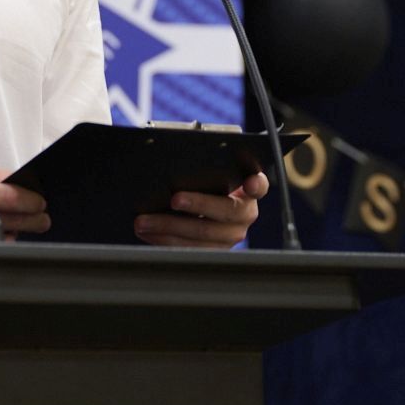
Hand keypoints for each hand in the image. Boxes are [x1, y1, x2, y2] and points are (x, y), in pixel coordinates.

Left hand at [134, 172, 265, 248]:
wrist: (202, 207)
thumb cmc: (204, 181)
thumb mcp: (206, 171)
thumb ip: (202, 164)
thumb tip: (174, 153)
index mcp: (249, 189)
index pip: (259, 184)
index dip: (256, 184)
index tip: (249, 182)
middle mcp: (245, 214)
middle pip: (225, 211)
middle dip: (198, 204)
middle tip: (175, 199)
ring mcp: (230, 235)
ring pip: (203, 235)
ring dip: (170, 227)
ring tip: (144, 221)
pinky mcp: (213, 251)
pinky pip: (190, 249)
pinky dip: (164, 240)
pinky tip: (147, 232)